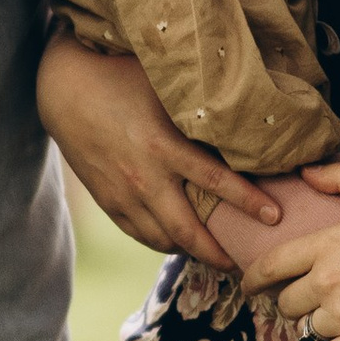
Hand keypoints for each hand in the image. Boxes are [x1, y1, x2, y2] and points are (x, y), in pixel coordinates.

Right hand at [36, 35, 284, 271]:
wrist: (64, 90)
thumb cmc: (120, 76)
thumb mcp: (164, 86)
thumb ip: (199, 106)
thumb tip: (245, 109)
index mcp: (163, 146)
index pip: (216, 182)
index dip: (249, 202)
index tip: (275, 217)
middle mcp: (144, 178)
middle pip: (189, 231)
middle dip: (219, 253)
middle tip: (246, 264)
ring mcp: (123, 195)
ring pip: (163, 240)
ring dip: (192, 252)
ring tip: (217, 258)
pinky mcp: (108, 201)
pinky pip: (140, 234)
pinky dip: (163, 243)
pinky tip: (181, 244)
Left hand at [227, 159, 339, 340]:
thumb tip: (306, 171)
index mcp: (325, 245)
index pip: (271, 266)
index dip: (253, 279)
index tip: (249, 287)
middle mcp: (326, 281)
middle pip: (286, 303)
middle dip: (290, 303)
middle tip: (303, 302)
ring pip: (306, 329)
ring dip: (313, 326)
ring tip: (328, 321)